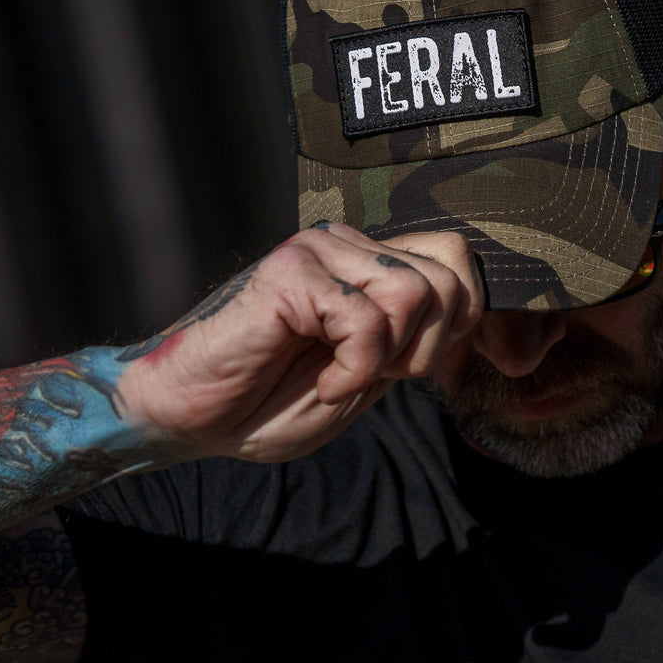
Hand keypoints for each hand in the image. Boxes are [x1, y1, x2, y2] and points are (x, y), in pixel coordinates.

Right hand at [115, 224, 483, 463]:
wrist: (190, 417)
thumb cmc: (272, 400)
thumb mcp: (368, 376)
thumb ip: (413, 336)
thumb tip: (473, 305)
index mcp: (368, 264)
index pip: (455, 257)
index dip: (459, 320)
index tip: (409, 369)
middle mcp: (348, 245)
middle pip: (447, 275)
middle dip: (423, 349)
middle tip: (368, 375)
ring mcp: (318, 251)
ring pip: (412, 292)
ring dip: (385, 358)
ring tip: (338, 374)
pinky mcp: (291, 271)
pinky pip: (365, 319)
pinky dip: (352, 370)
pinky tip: (319, 380)